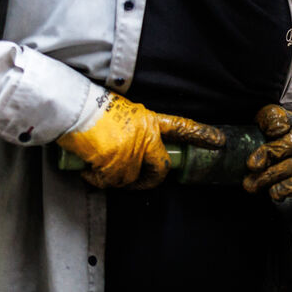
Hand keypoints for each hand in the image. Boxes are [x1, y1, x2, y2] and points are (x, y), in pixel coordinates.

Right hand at [57, 92, 224, 189]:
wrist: (73, 107)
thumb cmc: (92, 107)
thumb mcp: (123, 111)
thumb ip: (135, 128)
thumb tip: (132, 146)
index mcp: (149, 120)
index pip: (180, 128)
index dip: (201, 135)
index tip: (218, 141)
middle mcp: (145, 136)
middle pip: (160, 168)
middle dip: (151, 181)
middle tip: (141, 184)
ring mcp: (130, 152)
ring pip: (129, 179)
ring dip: (114, 179)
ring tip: (99, 169)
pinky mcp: (114, 163)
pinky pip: (109, 183)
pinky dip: (96, 181)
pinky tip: (88, 172)